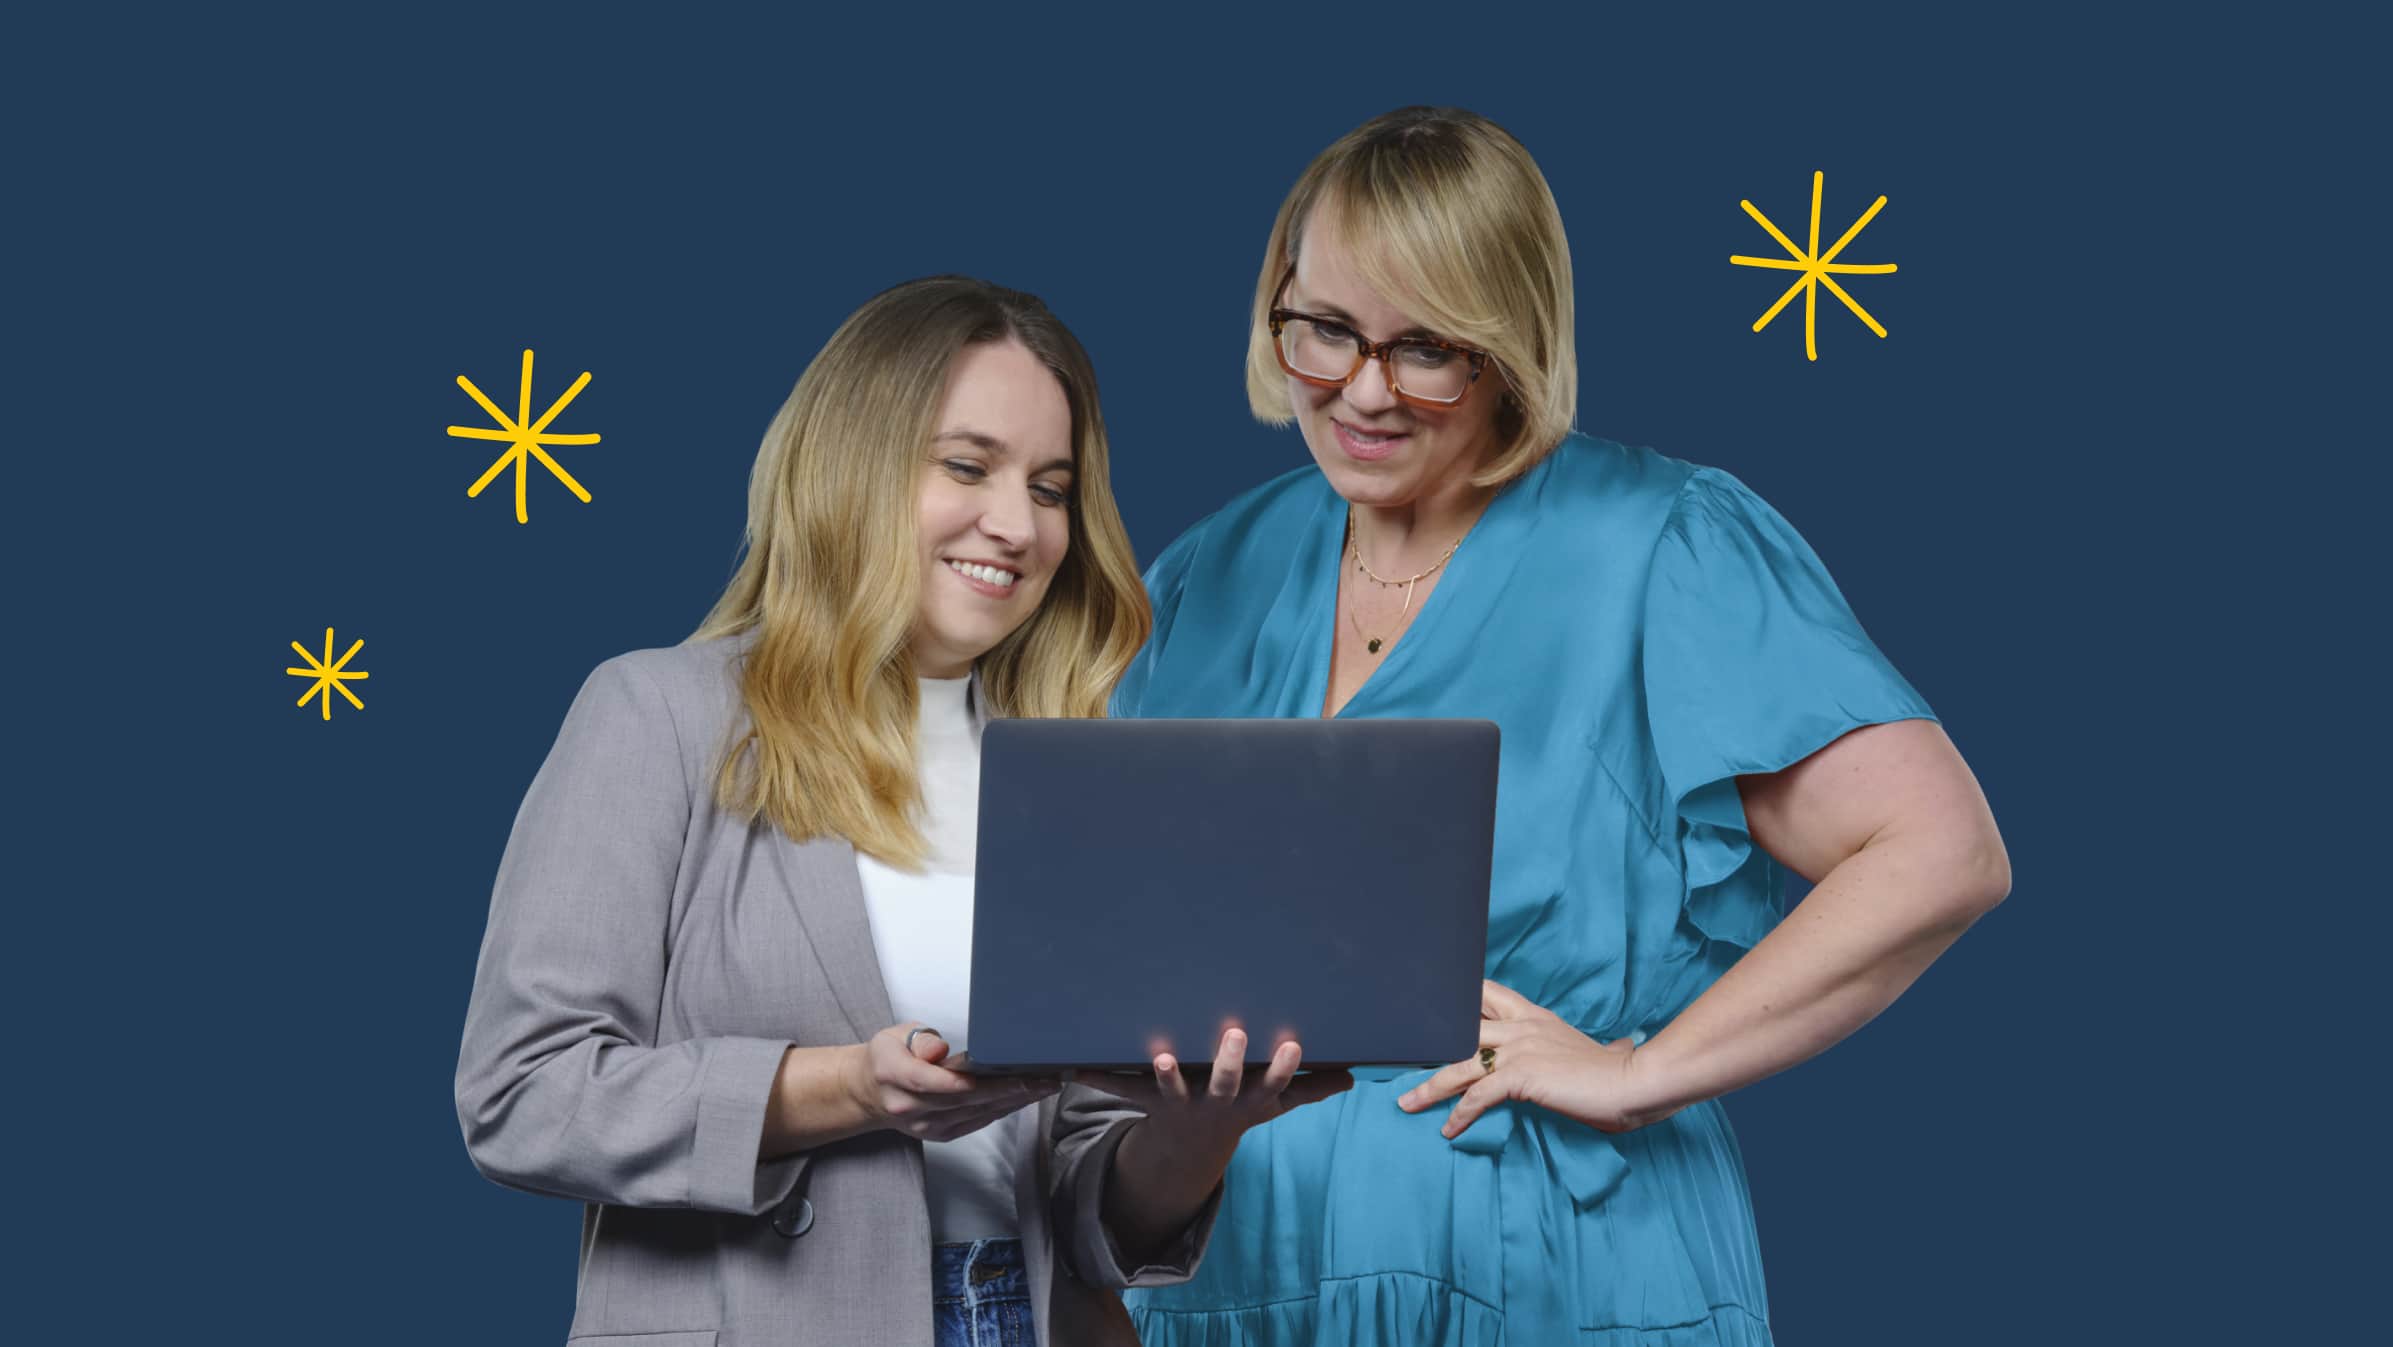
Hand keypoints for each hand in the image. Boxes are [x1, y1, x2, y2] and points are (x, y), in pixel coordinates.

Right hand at [846, 1023, 1061, 1142]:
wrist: (869, 1093)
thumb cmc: (887, 1058)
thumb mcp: (895, 1036)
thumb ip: (920, 1040)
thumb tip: (939, 1049)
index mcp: (895, 1076)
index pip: (933, 1081)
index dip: (967, 1081)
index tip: (1000, 1075)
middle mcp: (911, 1107)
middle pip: (964, 1100)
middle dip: (1007, 1090)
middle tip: (1042, 1079)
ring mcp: (926, 1125)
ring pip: (975, 1114)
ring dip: (1013, 1101)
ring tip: (1044, 1086)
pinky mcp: (940, 1134)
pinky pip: (976, 1122)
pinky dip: (1002, 1110)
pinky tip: (1024, 1099)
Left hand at [1079, 1028, 1351, 1164]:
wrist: (1189, 1150)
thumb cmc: (1236, 1109)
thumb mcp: (1274, 1103)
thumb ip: (1309, 1088)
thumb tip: (1351, 1078)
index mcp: (1246, 1100)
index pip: (1270, 1083)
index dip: (1280, 1067)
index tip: (1290, 1044)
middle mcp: (1214, 1103)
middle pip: (1224, 1085)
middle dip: (1230, 1062)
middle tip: (1234, 1032)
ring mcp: (1179, 1103)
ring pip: (1173, 1090)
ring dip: (1168, 1076)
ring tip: (1163, 1057)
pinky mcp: (1146, 1100)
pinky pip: (1121, 1089)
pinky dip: (1099, 1078)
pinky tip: (1075, 1067)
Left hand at [1396, 980, 1669, 1138]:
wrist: (1633, 1082)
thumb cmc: (1618, 1072)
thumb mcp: (1598, 1051)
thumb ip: (1593, 1047)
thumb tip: (1622, 1046)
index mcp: (1535, 1017)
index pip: (1486, 994)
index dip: (1456, 998)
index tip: (1428, 1006)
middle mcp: (1521, 1027)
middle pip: (1460, 1027)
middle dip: (1426, 1043)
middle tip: (1397, 1054)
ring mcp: (1519, 1049)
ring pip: (1459, 1063)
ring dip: (1429, 1086)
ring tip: (1407, 1103)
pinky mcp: (1521, 1076)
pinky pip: (1478, 1096)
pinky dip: (1460, 1114)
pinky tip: (1449, 1130)